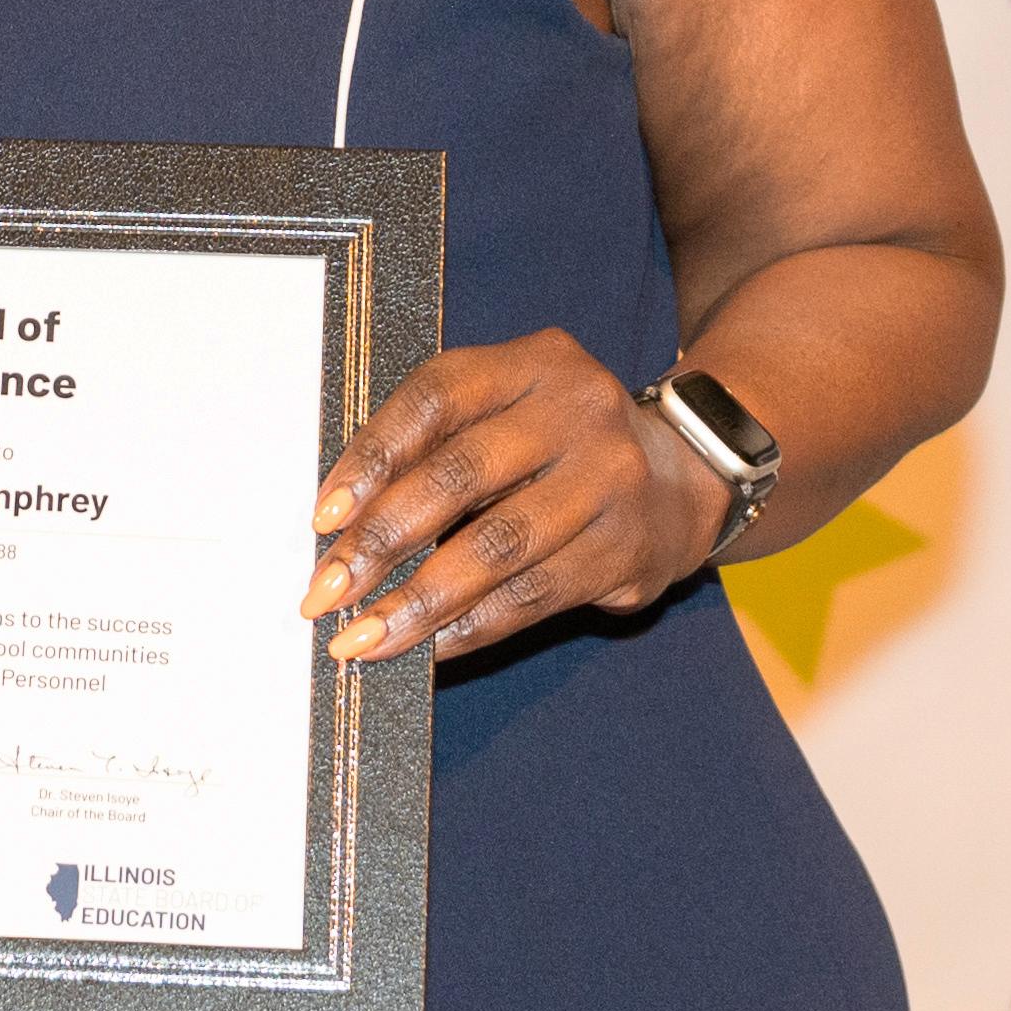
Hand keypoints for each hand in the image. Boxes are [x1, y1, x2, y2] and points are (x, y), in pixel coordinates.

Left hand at [300, 328, 733, 665]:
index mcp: (533, 362)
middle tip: (325, 592)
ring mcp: (610, 482)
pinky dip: (471, 627)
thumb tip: (340, 521)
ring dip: (420, 602)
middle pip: (462, 475)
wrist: (687, 475)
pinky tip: (426, 648)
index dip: (373, 457)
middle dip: (383, 540)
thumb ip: (437, 439)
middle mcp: (578, 413)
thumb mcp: (508, 407)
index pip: (437, 398)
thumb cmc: (555, 442)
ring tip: (363, 638)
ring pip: (497, 549)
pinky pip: (533, 597)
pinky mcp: (628, 550)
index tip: (323, 517)